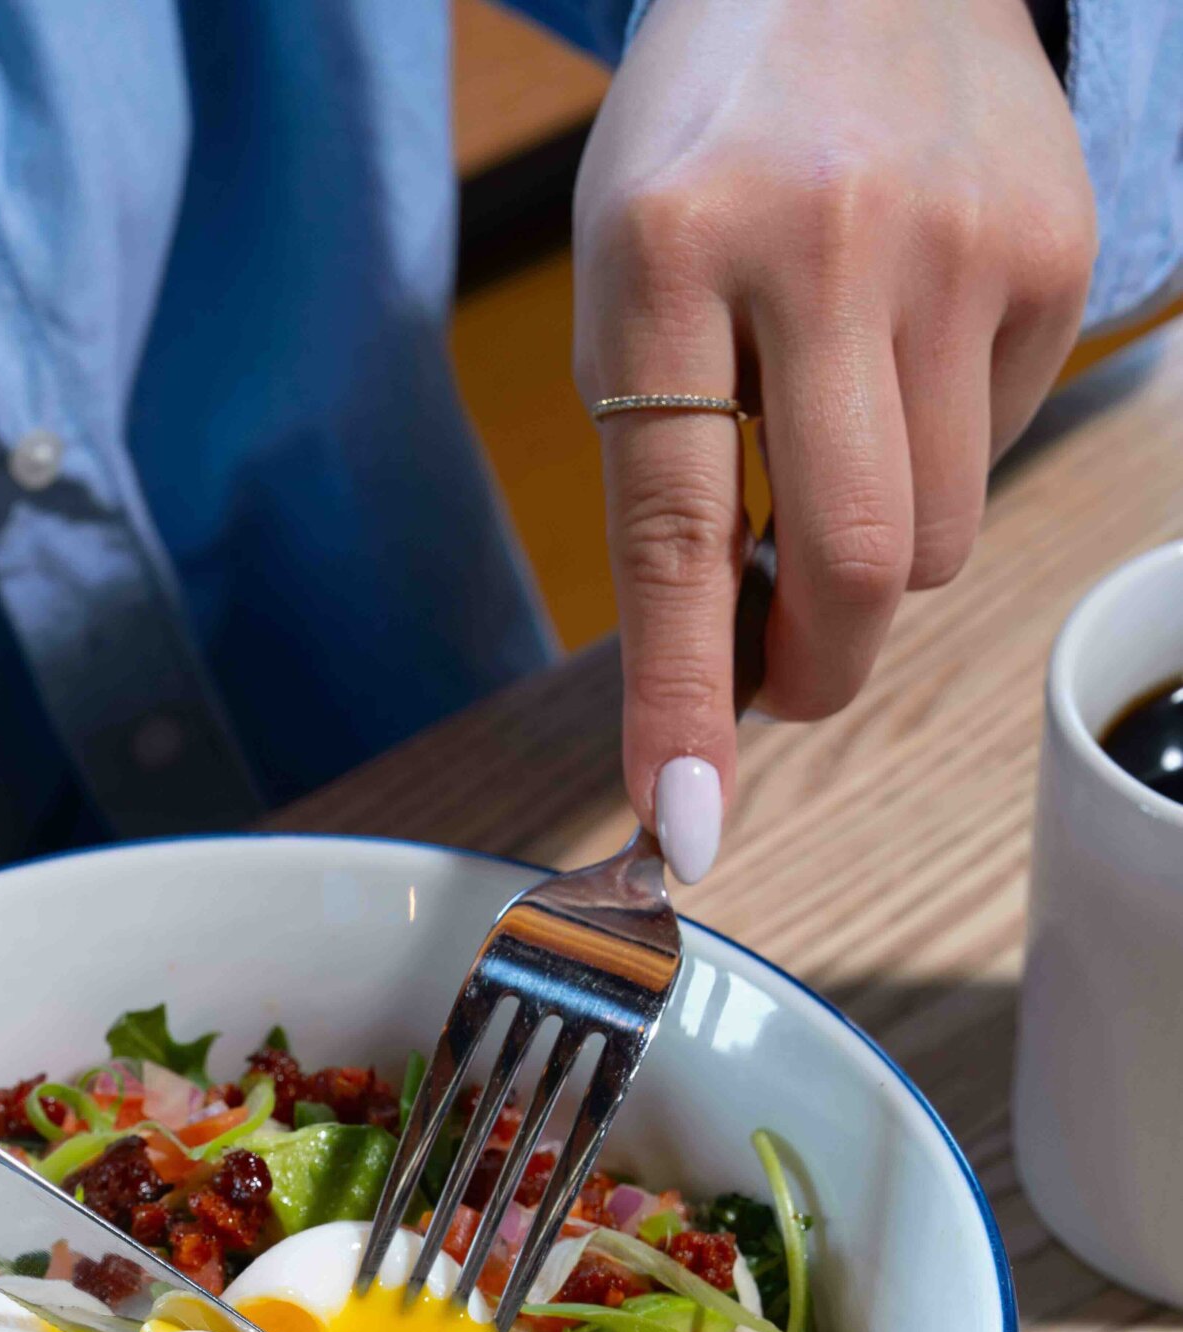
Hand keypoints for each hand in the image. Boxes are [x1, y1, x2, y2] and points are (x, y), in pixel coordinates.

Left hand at [574, 0, 1096, 878]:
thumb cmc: (713, 155)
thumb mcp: (628, 284)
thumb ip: (662, 474)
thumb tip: (722, 692)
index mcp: (665, 250)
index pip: (674, 526)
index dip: (682, 697)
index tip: (681, 823)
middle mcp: (823, 238)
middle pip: (855, 561)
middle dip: (815, 663)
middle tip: (779, 669)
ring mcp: (960, 239)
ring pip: (938, 535)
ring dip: (880, 555)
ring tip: (835, 446)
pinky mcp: (1057, 247)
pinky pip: (1001, 449)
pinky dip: (945, 452)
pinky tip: (908, 356)